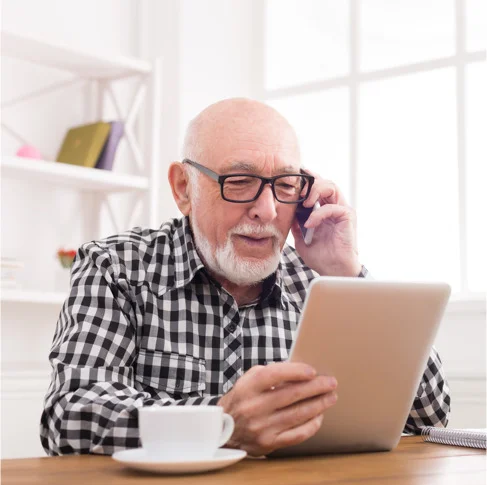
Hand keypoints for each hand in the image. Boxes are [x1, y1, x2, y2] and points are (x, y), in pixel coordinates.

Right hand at [217, 362, 337, 455]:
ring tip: (331, 397)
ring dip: (318, 405)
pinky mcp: (269, 443)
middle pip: (291, 395)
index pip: (274, 375)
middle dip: (315, 388)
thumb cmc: (242, 399)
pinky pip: (296, 434)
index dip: (295, 372)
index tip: (312, 371)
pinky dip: (311, 425)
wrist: (224, 430)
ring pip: (297, 414)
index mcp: (248, 388)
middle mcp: (254, 407)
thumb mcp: (248, 380)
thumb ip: (271, 374)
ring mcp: (262, 427)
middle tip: (331, 382)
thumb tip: (300, 371)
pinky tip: (319, 416)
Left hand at [291, 169, 360, 276]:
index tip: (293, 179)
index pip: (317, 187)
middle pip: (324, 182)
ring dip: (316, 191)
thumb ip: (295, 223)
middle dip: (310, 183)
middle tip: (298, 190)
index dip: (306, 180)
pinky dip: (318, 214)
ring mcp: (342, 210)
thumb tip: (285, 211)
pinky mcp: (347, 217)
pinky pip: (332, 207)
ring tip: (305, 203)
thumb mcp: (301, 237)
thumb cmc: (320, 256)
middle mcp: (334, 206)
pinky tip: (310, 224)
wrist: (332, 270)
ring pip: (331, 187)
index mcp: (324, 209)